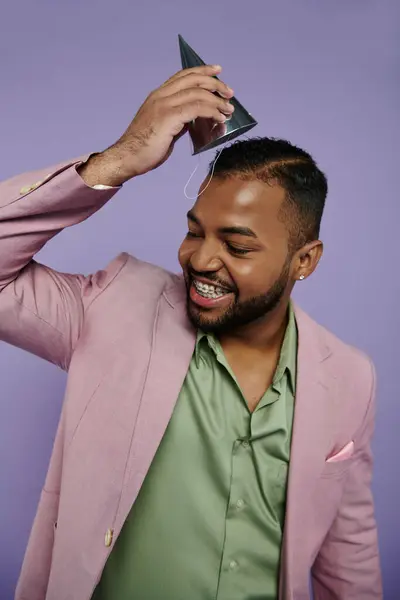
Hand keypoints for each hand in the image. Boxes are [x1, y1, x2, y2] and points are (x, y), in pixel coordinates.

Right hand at [79, 65, 233, 186]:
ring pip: (197, 93)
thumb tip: (197, 120)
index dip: (202, 71)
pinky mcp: (168, 117)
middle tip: (229, 93)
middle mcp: (160, 96)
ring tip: (229, 110)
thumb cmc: (144, 148)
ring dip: (217, 100)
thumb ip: (179, 120)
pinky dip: (211, 111)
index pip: (183, 76)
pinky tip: (219, 118)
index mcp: (158, 96)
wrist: (127, 157)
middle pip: (192, 79)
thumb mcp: (164, 128)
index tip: (217, 72)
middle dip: (215, 83)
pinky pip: (196, 108)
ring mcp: (163, 105)